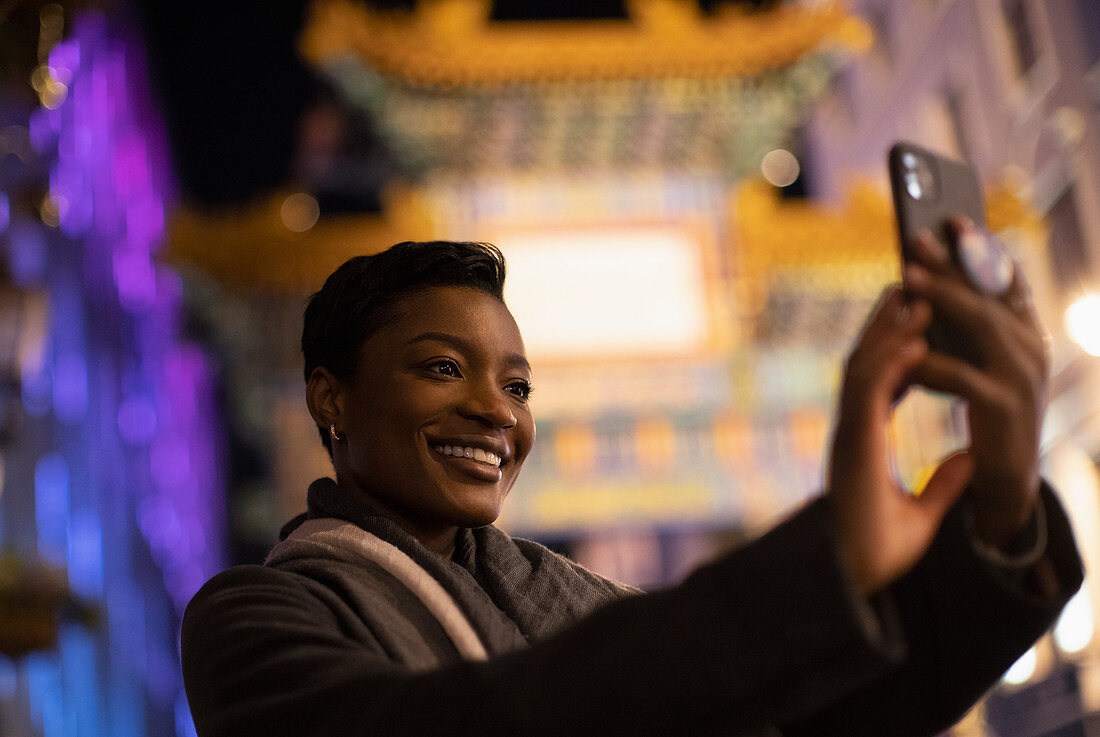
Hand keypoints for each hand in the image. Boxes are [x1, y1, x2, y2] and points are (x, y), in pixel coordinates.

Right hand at [829, 286, 973, 594]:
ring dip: (888, 334)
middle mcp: (851, 432)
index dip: (893, 350)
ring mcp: (849, 436)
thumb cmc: (876, 553)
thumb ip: (944, 484)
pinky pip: (869, 396)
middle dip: (884, 326)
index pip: (876, 384)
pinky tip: (914, 343)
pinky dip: (890, 365)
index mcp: (863, 443)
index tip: (914, 321)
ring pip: (863, 371)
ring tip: (915, 299)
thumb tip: (969, 459)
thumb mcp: (924, 515)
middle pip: (864, 365)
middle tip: (908, 289)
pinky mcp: (854, 447)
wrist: (853, 582)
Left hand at [905, 219, 1048, 549]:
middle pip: (987, 296)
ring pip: (979, 328)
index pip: (1006, 280)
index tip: (953, 218)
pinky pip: (962, 378)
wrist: (1005, 480)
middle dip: (952, 264)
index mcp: (1025, 334)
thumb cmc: (986, 415)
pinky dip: (931, 363)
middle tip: (916, 239)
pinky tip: (905, 353)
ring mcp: (1022, 378)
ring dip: (941, 299)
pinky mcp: (1005, 409)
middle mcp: (1031, 349)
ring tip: (907, 278)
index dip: (980, 248)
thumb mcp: (980, 362)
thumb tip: (932, 282)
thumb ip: (966, 328)